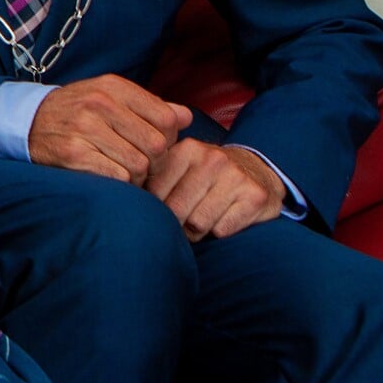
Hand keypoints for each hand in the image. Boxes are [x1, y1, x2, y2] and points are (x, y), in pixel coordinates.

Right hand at [28, 74, 190, 184]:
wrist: (25, 122)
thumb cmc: (75, 112)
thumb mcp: (109, 97)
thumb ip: (149, 106)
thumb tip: (187, 117)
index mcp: (113, 87)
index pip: (167, 118)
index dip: (169, 138)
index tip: (155, 145)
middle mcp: (99, 104)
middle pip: (156, 145)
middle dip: (154, 161)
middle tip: (142, 164)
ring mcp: (84, 128)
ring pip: (139, 165)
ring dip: (137, 176)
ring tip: (123, 171)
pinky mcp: (73, 154)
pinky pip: (118, 177)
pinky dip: (119, 183)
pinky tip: (109, 176)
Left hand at [146, 140, 286, 240]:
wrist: (258, 172)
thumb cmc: (207, 176)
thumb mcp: (181, 167)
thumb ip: (153, 178)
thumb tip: (124, 201)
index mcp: (187, 150)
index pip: (154, 191)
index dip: (155, 207)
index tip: (162, 208)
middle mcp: (212, 159)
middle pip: (175, 210)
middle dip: (175, 223)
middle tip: (182, 222)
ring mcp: (235, 177)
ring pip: (197, 223)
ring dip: (197, 231)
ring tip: (202, 220)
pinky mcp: (255, 197)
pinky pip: (221, 230)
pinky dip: (218, 233)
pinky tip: (223, 220)